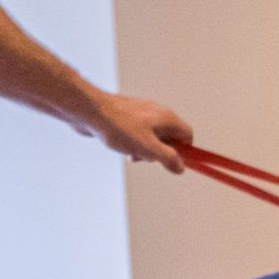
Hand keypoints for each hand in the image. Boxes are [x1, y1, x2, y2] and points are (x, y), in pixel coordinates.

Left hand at [74, 91, 193, 172]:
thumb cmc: (119, 128)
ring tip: (129, 152)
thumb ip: (167, 158)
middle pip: (170, 138)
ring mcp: (142, 113)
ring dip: (144, 149)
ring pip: (152, 137)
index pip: (187, 135)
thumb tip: (181, 167)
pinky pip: (138, 133)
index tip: (172, 163)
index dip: (185, 151)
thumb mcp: (148, 148)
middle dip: (160, 152)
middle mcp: (157, 113)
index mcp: (167, 118)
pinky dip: (133, 142)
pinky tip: (120, 145)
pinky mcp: (128, 116)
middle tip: (144, 157)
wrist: (91, 111)